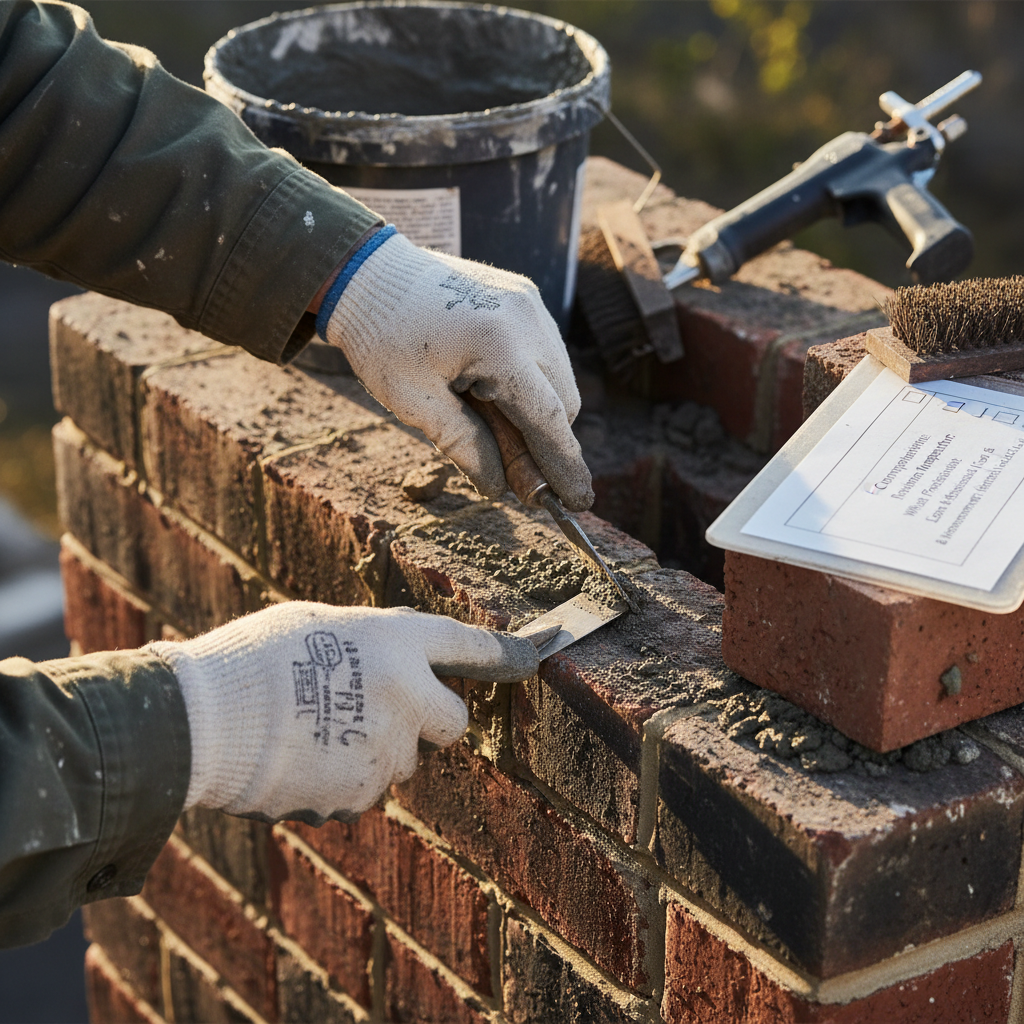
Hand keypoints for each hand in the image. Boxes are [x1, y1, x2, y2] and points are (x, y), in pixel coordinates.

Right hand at [148, 602, 537, 822]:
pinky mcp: (360, 795)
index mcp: (396, 642)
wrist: (200, 723)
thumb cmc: (252, 658)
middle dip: (429, 716)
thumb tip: (399, 661)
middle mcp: (406, 696)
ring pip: (404, 758)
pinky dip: (344, 778)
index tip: (532, 660)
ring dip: (378, 748)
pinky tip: (302, 758)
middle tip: (382, 705)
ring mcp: (386, 752)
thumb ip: (373, 643)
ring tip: (315, 729)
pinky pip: (366, 789)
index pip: (469, 645)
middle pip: (452, 720)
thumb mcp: (319, 623)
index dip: (504, 655)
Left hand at [321, 231, 593, 510]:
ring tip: (485, 418)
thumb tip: (501, 488)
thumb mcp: (414, 404)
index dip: (564, 466)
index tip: (578, 503)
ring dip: (537, 411)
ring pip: (559, 378)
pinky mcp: (524, 296)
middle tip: (512, 474)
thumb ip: (465, 447)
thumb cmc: (381, 338)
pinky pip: (544, 352)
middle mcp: (526, 318)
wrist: (367, 273)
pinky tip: (488, 390)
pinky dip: (528, 382)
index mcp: (498, 344)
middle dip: (546, 442)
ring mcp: (529, 302)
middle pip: (563, 402)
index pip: (548, 419)